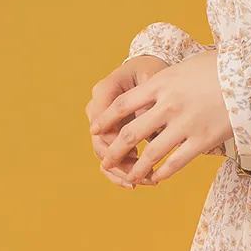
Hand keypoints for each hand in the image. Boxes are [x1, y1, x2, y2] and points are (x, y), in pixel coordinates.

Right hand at [86, 55, 168, 185]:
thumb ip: (148, 102)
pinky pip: (109, 156)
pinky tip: (136, 182)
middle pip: (99, 142)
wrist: (148, 69)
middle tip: (141, 175)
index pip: (101, 120)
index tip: (135, 154)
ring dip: (121, 171)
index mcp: (104, 90)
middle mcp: (97, 108)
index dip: (115, 141)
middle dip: (119, 162)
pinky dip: (120, 170)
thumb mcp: (153, 78)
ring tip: (145, 181)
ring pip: (102, 153)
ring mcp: (101, 123)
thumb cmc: (152, 71)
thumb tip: (149, 126)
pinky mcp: (109, 133)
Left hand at [88, 48, 233, 186]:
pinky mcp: (203, 140)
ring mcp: (185, 125)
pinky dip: (163, 172)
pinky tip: (157, 177)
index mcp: (161, 84)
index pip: (122, 104)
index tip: (95, 128)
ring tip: (128, 177)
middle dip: (114, 150)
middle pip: (130, 132)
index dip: (105, 119)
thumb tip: (146, 94)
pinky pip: (177, 162)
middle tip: (105, 160)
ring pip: (151, 154)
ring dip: (136, 168)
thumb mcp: (184, 67)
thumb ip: (164, 82)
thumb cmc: (218, 67)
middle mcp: (168, 105)